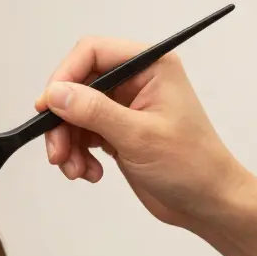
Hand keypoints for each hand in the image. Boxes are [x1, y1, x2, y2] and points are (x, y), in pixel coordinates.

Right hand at [35, 36, 255, 228]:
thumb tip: (57, 93)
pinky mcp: (118, 131)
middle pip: (78, 86)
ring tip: (75, 169)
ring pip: (75, 113)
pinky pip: (82, 134)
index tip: (48, 106)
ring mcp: (126, 107)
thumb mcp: (139, 136)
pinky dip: (78, 154)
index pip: (93, 52)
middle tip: (57, 151)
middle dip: (63, 120)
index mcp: (151, 67)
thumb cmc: (193, 166)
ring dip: (68, 143)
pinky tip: (90, 172)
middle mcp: (137, 81)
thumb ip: (94, 112)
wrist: (208, 203)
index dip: (65, 76)